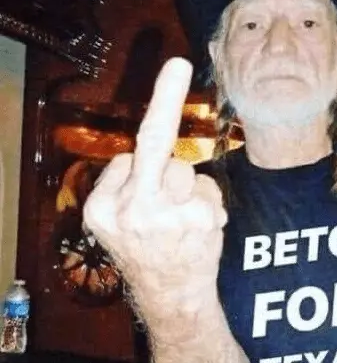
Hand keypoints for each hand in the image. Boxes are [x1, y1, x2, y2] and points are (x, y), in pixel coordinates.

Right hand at [83, 58, 226, 323]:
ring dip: (189, 189)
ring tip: (182, 222)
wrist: (172, 299)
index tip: (168, 72)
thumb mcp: (115, 224)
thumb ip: (125, 183)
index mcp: (101, 209)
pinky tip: (199, 230)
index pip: (128, 155)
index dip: (147, 146)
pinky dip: (208, 204)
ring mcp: (167, 215)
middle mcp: (129, 210)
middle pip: (155, 144)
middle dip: (166, 99)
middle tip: (176, 63)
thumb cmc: (146, 254)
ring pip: (186, 169)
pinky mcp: (201, 220)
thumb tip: (151, 143)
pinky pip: (208, 189)